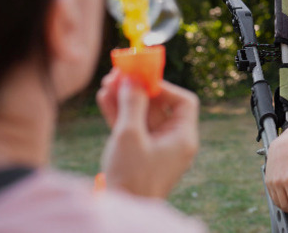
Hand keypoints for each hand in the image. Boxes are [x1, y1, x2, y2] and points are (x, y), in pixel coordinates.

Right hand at [97, 69, 199, 197]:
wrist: (121, 212)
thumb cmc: (132, 178)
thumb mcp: (130, 135)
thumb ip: (132, 103)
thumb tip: (132, 79)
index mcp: (183, 138)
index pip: (183, 102)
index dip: (164, 87)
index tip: (143, 79)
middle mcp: (173, 142)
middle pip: (159, 107)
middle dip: (138, 89)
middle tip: (119, 74)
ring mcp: (156, 149)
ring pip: (142, 116)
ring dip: (125, 99)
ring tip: (106, 83)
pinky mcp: (139, 155)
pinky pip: (132, 128)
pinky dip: (120, 114)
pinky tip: (104, 99)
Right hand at [265, 134, 287, 213]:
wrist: (280, 147)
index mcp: (287, 180)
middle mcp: (277, 183)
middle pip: (284, 205)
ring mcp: (270, 183)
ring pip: (277, 203)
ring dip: (286, 207)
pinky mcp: (267, 182)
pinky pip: (272, 196)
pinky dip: (279, 201)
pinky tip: (285, 200)